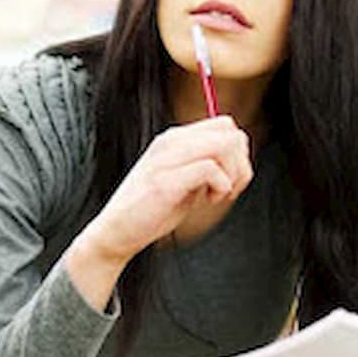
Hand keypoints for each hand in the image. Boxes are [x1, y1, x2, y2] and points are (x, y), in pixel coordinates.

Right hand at [66, 117, 251, 307]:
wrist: (116, 231)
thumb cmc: (151, 209)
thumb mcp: (184, 179)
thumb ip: (206, 165)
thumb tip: (239, 160)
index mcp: (175, 139)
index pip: (225, 125)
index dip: (239, 151)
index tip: (231, 178)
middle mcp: (171, 142)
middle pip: (230, 132)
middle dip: (241, 163)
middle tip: (228, 188)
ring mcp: (167, 159)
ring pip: (224, 146)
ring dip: (232, 174)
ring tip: (218, 195)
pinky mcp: (166, 181)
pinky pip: (210, 169)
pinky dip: (220, 186)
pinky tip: (208, 200)